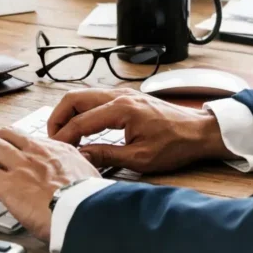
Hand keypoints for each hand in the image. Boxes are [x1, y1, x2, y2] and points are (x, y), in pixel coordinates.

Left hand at [0, 127, 100, 242]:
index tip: (17, 160)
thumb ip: (78, 168)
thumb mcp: (89, 173)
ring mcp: (20, 166)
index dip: (17, 148)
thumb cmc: (88, 199)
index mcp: (56, 149)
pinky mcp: (7, 185)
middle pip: (5, 134)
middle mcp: (35, 152)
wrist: (83, 211)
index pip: (27, 138)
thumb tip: (79, 171)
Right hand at [47, 88, 232, 173]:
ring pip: (83, 96)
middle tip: (53, 139)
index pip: (80, 121)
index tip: (55, 150)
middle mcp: (119, 95)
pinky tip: (82, 128)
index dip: (64, 137)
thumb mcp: (140, 158)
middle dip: (58, 118)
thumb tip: (81, 157)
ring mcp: (123, 93)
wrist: (199, 132)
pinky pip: (95, 99)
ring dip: (69, 113)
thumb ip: (107, 156)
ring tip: (64, 135)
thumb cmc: (176, 145)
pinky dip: (82, 110)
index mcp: (121, 109)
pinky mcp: (127, 97)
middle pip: (74, 98)